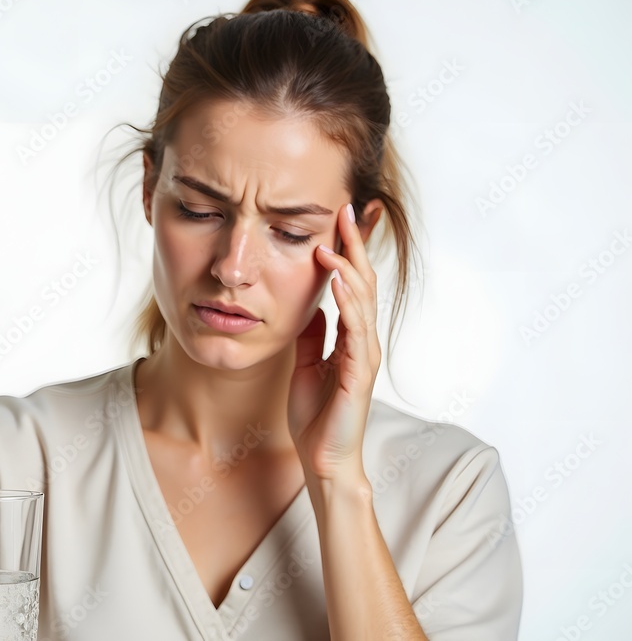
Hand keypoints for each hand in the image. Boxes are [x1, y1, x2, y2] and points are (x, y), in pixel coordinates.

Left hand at [287, 203, 380, 480]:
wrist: (322, 458)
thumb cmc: (316, 415)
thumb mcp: (304, 363)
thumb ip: (311, 334)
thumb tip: (310, 304)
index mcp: (349, 338)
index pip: (352, 285)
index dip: (346, 252)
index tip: (339, 219)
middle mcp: (362, 341)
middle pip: (363, 283)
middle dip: (355, 246)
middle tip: (347, 210)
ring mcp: (364, 356)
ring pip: (363, 302)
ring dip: (350, 267)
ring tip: (338, 237)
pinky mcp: (359, 374)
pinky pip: (356, 332)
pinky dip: (348, 304)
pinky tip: (339, 282)